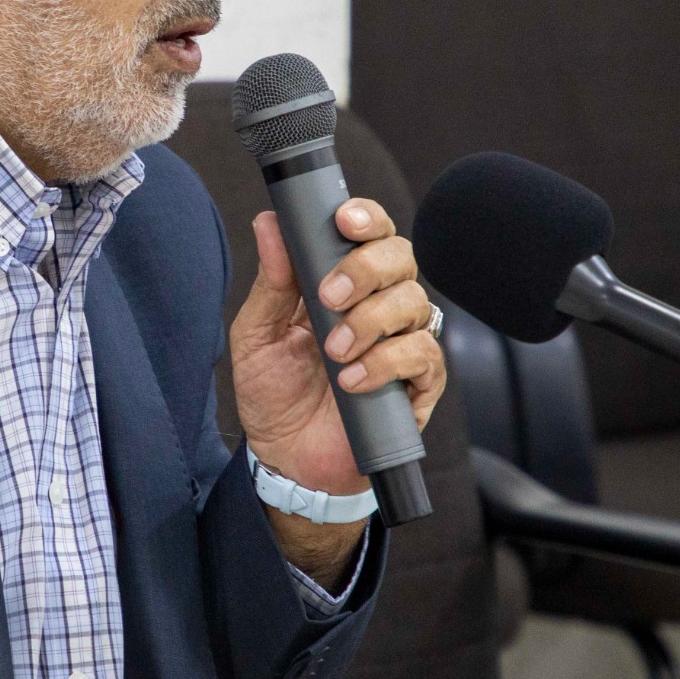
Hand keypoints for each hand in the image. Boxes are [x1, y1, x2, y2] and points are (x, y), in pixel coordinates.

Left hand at [229, 198, 446, 580]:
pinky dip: (386, 363)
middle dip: (367, 268)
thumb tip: (269, 223)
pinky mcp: (419, 384)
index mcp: (344, 282)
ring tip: (334, 352)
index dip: (366, 218)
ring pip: (414, 303)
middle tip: (330, 297)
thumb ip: (272, 281)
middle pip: (401, 257)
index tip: (344, 220)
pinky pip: (422, 356)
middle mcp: (381, 304)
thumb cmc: (274, 393)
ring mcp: (404, 341)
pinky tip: (353, 381)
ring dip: (371, 321)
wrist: (287, 460)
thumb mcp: (257, 334)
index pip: (370, 233)